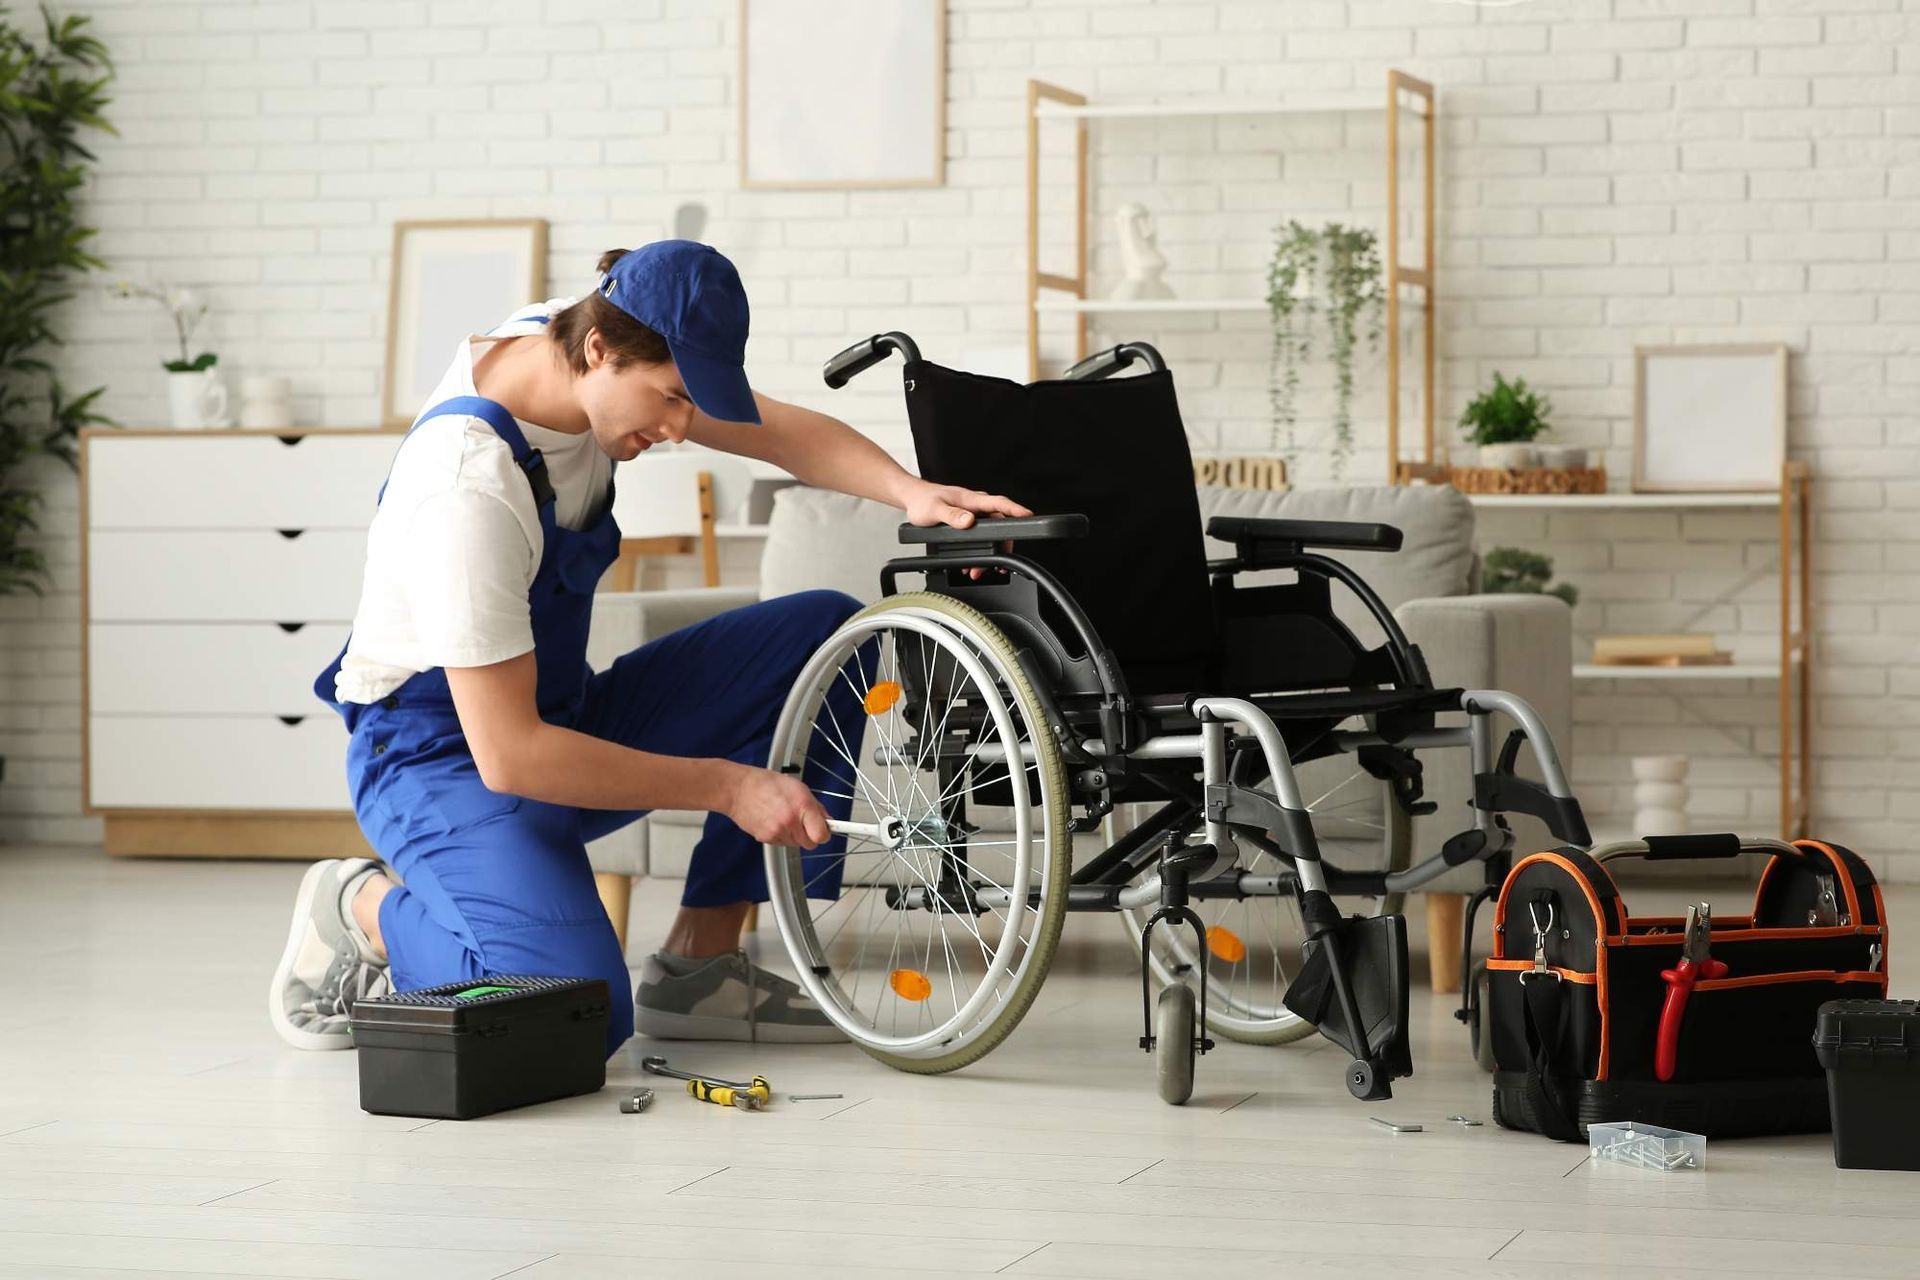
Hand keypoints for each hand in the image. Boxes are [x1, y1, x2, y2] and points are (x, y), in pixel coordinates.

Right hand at [721, 764, 831, 848]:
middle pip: (811, 843)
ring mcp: (777, 832)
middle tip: (802, 820)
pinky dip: (781, 834)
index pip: (822, 835)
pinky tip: (773, 820)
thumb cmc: (766, 783)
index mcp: (801, 806)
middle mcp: (790, 822)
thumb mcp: (797, 787)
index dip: (825, 833)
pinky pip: (782, 842)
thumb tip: (827, 820)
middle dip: (810, 834)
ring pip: (796, 844)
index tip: (827, 830)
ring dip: (794, 834)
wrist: (737, 789)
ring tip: (783, 815)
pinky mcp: (766, 839)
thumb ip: (815, 806)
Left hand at [904, 481, 1030, 579]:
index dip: (1015, 510)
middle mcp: (975, 506)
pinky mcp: (968, 521)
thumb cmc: (923, 501)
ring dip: (989, 553)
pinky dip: (979, 552)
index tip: (1028, 516)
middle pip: (1000, 524)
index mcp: (970, 499)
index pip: (998, 503)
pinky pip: (981, 537)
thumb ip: (952, 515)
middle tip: (996, 566)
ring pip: (991, 534)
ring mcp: (973, 513)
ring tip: (978, 570)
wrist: (913, 500)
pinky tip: (971, 563)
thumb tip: (968, 520)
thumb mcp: (934, 510)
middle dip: (1001, 546)